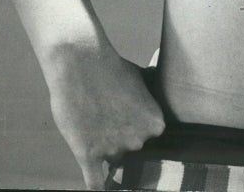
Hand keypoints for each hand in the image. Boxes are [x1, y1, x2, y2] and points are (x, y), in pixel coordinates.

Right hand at [45, 42, 164, 189]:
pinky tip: (103, 188)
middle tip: (110, 114)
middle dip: (122, 135)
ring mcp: (113, 150)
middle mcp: (138, 141)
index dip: (138, 126)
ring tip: (97, 123)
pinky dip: (99, 187)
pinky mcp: (88, 155)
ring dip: (106, 147)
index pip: (150, 136)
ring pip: (113, 160)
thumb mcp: (142, 78)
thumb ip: (152, 92)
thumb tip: (163, 83)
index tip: (130, 117)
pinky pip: (95, 183)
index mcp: (155, 124)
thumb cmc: (111, 68)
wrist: (81, 64)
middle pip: (132, 149)